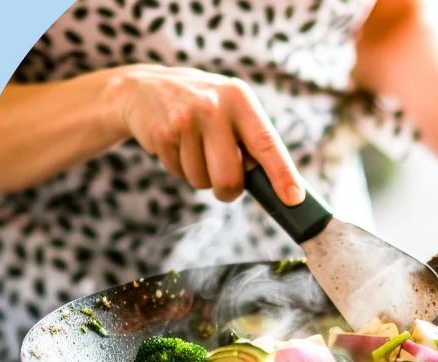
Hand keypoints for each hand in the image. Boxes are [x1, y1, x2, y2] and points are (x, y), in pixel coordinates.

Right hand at [104, 65, 304, 204]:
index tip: (294, 199)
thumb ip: (253, 140)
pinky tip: (175, 144)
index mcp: (240, 98)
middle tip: (224, 186)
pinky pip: (178, 173)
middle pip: (230, 177)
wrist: (143, 87)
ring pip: (202, 181)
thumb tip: (282, 186)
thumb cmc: (201, 107)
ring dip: (199, 176)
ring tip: (192, 148)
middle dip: (228, 191)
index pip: (267, 143)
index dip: (282, 174)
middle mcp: (214, 105)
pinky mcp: (162, 133)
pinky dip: (178, 168)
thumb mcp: (231, 108)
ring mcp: (185, 119)